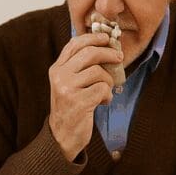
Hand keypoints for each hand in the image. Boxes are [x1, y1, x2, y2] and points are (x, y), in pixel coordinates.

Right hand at [48, 32, 120, 160]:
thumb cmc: (70, 108)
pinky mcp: (78, 102)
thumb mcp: (67, 84)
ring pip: (98, 72)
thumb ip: (78, 67)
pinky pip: (103, 89)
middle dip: (108, 54)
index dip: (92, 38)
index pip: (74, 44)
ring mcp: (67, 89)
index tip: (106, 38)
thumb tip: (103, 47)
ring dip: (108, 82)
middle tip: (119, 58)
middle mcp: (59, 76)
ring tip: (105, 92)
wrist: (61, 136)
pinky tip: (103, 102)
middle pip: (89, 53)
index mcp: (56, 69)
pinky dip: (107, 96)